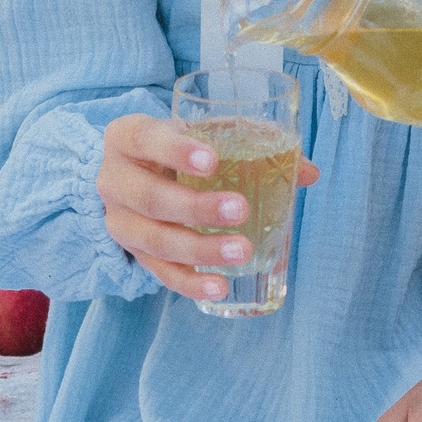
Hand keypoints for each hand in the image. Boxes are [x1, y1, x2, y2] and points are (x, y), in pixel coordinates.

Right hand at [96, 114, 318, 302]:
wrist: (130, 173)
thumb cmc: (174, 147)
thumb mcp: (198, 134)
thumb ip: (247, 142)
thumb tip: (306, 172)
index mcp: (127, 137)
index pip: (145, 137)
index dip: (176, 150)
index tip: (213, 161)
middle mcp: (114, 179)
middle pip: (150, 197)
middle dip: (196, 208)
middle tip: (239, 209)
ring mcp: (119, 221)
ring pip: (154, 240)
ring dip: (199, 250)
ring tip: (241, 252)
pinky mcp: (133, 253)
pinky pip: (159, 273)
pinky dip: (189, 283)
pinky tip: (219, 287)